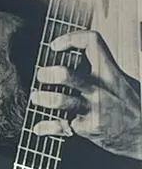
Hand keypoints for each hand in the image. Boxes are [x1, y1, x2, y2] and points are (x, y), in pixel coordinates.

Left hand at [31, 30, 141, 159]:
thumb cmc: (132, 105)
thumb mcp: (124, 81)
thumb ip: (104, 68)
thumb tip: (79, 55)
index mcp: (110, 72)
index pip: (91, 43)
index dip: (70, 39)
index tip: (55, 46)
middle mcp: (100, 89)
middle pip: (66, 74)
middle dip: (48, 74)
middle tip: (42, 75)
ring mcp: (93, 109)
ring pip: (60, 101)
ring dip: (43, 98)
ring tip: (35, 97)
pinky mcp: (88, 129)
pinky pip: (61, 126)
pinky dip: (46, 127)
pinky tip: (38, 127)